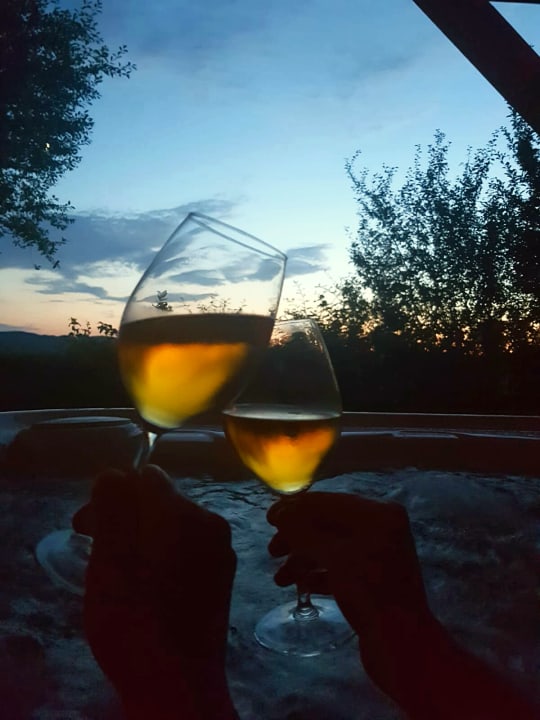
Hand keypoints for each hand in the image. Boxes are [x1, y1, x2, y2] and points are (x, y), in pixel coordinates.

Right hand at [73, 465, 236, 719]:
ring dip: (142, 539)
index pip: (145, 479)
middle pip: (160, 502)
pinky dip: (163, 558)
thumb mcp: (108, 561)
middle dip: (125, 519)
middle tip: (95, 550)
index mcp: (185, 514)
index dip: (112, 498)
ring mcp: (221, 552)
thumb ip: (112, 509)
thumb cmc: (135, 623)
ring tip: (120, 575)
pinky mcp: (222, 577)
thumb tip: (114, 475)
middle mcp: (211, 524)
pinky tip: (147, 589)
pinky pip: (187, 551)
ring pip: (173, 528)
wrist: (177, 686)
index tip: (87, 528)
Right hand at [267, 492, 537, 718]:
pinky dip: (318, 575)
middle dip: (298, 538)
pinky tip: (301, 586)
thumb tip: (282, 513)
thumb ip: (304, 531)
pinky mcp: (374, 581)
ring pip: (332, 548)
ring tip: (280, 579)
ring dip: (303, 559)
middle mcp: (381, 530)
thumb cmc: (370, 591)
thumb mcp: (334, 555)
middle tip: (272, 551)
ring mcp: (379, 556)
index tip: (269, 517)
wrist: (403, 645)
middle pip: (329, 525)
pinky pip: (340, 569)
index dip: (297, 508)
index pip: (329, 502)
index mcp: (378, 515)